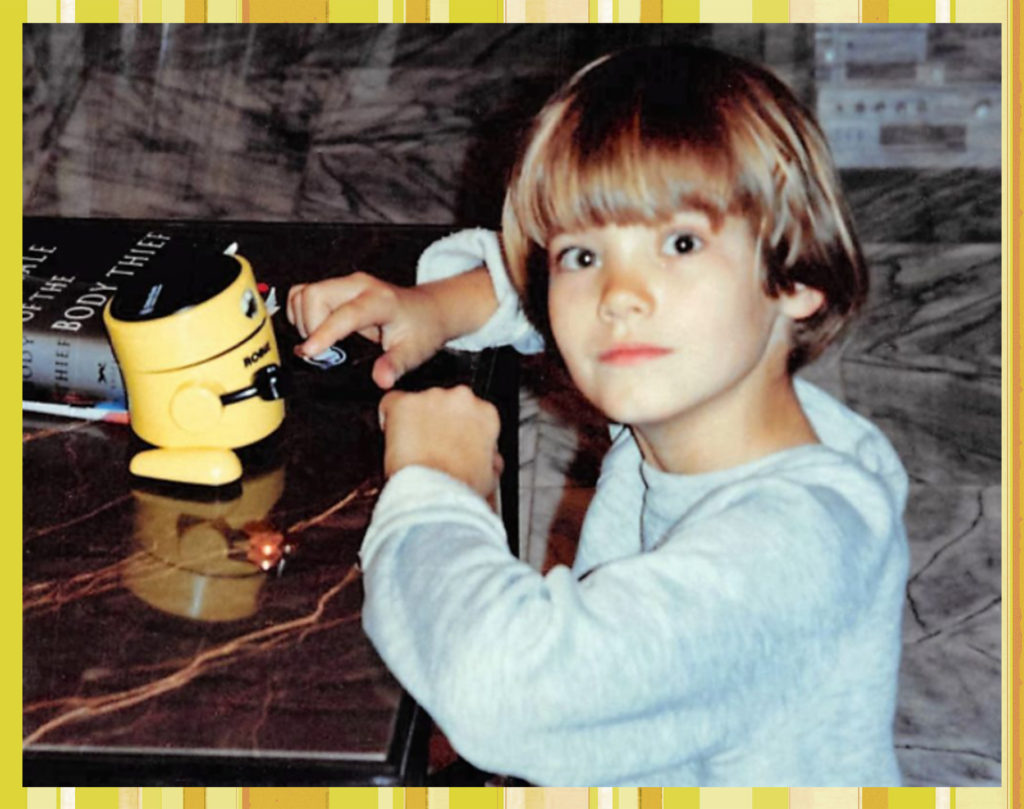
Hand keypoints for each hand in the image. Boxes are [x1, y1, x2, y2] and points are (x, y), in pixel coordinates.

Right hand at [287, 273, 446, 388]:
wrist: (428, 309)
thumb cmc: (421, 329)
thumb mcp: (413, 352)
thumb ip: (394, 366)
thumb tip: (381, 380)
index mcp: (380, 301)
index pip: (345, 313)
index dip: (323, 333)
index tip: (309, 352)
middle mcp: (359, 286)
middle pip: (314, 295)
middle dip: (309, 326)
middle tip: (322, 351)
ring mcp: (346, 283)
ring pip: (303, 293)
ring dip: (303, 321)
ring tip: (321, 342)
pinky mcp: (336, 286)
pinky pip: (302, 294)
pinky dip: (300, 314)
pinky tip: (316, 331)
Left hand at [379, 386, 503, 498]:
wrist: (434, 495)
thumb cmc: (459, 489)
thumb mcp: (488, 475)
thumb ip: (488, 458)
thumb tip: (488, 460)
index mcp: (486, 414)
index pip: (471, 413)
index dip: (458, 429)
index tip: (451, 443)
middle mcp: (461, 399)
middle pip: (445, 403)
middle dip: (437, 422)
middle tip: (431, 447)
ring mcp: (432, 398)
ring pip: (419, 403)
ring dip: (416, 421)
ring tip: (413, 449)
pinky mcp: (404, 403)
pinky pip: (391, 403)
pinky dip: (389, 418)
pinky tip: (394, 438)